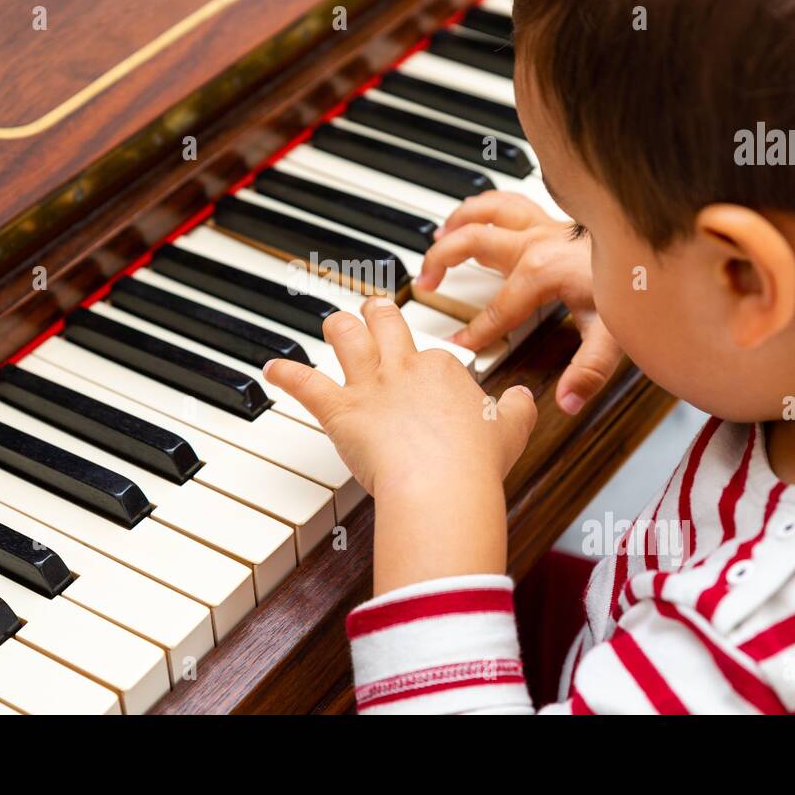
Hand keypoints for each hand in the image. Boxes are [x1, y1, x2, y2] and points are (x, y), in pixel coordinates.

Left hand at [263, 297, 536, 592]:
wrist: (442, 484)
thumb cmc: (476, 463)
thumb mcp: (512, 429)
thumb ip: (517, 408)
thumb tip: (523, 396)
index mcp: (443, 368)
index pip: (433, 355)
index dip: (430, 368)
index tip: (430, 383)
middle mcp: (403, 368)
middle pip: (386, 323)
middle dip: (377, 313)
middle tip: (373, 310)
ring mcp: (370, 387)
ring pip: (345, 337)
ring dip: (336, 327)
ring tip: (330, 322)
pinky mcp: (341, 411)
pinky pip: (306, 385)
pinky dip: (285, 374)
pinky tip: (271, 368)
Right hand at [417, 190, 620, 414]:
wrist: (661, 243)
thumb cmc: (640, 283)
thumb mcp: (615, 334)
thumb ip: (589, 370)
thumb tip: (567, 402)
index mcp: (540, 274)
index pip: (495, 311)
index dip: (473, 333)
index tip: (455, 348)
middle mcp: (535, 243)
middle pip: (472, 243)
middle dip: (441, 261)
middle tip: (424, 284)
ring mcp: (543, 225)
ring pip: (486, 211)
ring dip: (458, 222)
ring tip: (438, 237)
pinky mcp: (553, 217)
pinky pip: (507, 203)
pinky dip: (485, 205)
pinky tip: (476, 214)